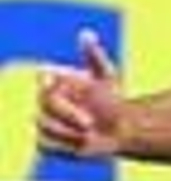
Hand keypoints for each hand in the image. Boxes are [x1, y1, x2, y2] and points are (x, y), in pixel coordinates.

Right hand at [36, 30, 123, 158]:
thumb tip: (86, 33)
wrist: (118, 129)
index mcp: (55, 82)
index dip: (47, 84)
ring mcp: (43, 120)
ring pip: (45, 126)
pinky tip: (83, 144)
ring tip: (91, 133)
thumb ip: (95, 57)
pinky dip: (64, 146)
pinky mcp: (45, 141)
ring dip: (69, 132)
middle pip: (45, 106)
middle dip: (68, 115)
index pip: (42, 79)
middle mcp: (45, 100)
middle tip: (90, 123)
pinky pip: (46, 145)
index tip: (57, 87)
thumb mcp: (107, 78)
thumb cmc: (111, 100)